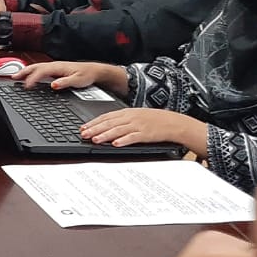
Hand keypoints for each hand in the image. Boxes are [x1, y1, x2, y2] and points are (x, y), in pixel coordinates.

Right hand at [15, 60, 123, 91]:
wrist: (95, 71)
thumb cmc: (87, 75)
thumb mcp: (78, 80)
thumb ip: (65, 82)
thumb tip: (53, 84)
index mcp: (58, 66)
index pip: (41, 71)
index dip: (32, 78)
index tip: (25, 86)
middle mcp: (55, 65)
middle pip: (35, 67)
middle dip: (23, 72)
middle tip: (13, 77)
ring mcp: (55, 66)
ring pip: (36, 67)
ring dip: (25, 71)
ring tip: (16, 76)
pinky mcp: (56, 69)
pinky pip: (40, 69)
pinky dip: (32, 72)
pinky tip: (30, 76)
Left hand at [79, 107, 204, 151]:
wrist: (174, 122)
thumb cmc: (154, 120)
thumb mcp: (136, 115)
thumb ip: (121, 120)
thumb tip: (105, 125)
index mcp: (127, 112)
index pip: (106, 116)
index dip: (93, 122)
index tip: (82, 127)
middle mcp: (131, 117)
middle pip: (109, 123)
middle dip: (95, 129)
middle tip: (83, 134)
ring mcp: (138, 125)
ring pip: (118, 130)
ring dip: (105, 135)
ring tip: (95, 140)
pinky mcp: (146, 134)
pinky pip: (133, 137)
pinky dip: (123, 140)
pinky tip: (115, 144)